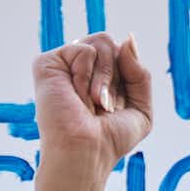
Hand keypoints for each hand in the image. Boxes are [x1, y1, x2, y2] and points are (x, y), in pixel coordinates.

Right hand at [32, 31, 152, 174]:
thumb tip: (128, 38)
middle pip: (113, 43)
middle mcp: (80, 68)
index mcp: (98, 76)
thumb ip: (140, 72)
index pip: (123, 52)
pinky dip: (87, 75)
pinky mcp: (48, 64)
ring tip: (91, 102)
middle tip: (104, 105)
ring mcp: (64, 65)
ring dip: (105, 78)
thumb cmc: (109, 140)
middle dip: (117, 76)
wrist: (86, 152)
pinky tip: (75, 96)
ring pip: (102, 42)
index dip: (129, 75)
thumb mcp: (141, 108)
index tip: (115, 106)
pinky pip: (84, 49)